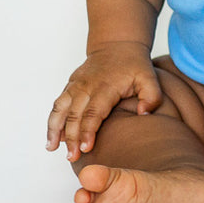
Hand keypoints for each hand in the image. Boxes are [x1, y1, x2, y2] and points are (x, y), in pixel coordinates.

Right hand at [46, 44, 161, 160]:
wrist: (117, 45)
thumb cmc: (134, 65)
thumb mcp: (149, 78)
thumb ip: (151, 96)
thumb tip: (143, 114)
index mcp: (105, 87)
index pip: (94, 113)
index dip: (87, 131)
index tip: (85, 149)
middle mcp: (86, 86)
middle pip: (74, 115)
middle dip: (70, 138)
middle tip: (71, 157)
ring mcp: (75, 85)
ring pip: (59, 109)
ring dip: (54, 129)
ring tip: (52, 148)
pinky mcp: (70, 86)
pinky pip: (57, 104)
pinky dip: (52, 120)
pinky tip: (52, 137)